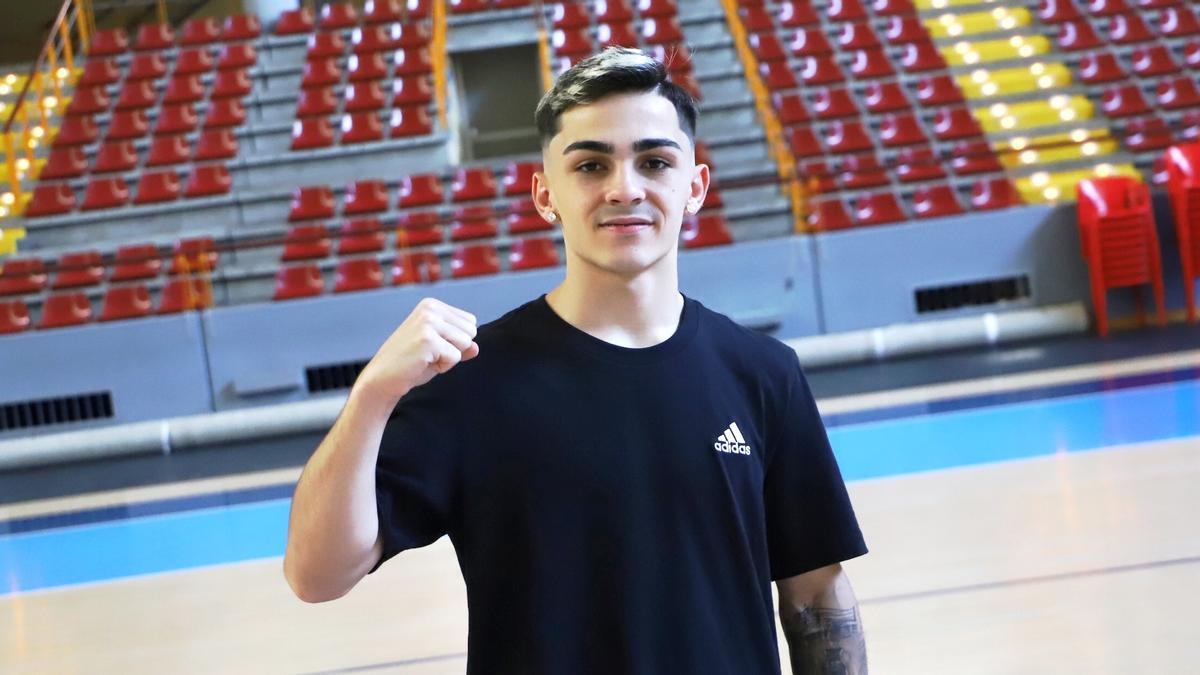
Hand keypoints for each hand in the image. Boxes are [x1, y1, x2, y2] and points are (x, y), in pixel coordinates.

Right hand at [356, 297, 478, 403]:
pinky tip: (422, 364)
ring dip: (449, 358)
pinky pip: (455, 357)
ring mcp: (428, 322)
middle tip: (429, 354)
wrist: (382, 378)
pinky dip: (443, 367)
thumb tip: (476, 347)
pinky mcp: (428, 339)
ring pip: (466, 343)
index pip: (470, 322)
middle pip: (471, 331)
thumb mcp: (439, 350)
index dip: (456, 341)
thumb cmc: (410, 363)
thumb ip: (460, 345)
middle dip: (455, 349)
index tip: (433, 346)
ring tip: (426, 358)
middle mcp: (430, 309)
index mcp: (432, 305)